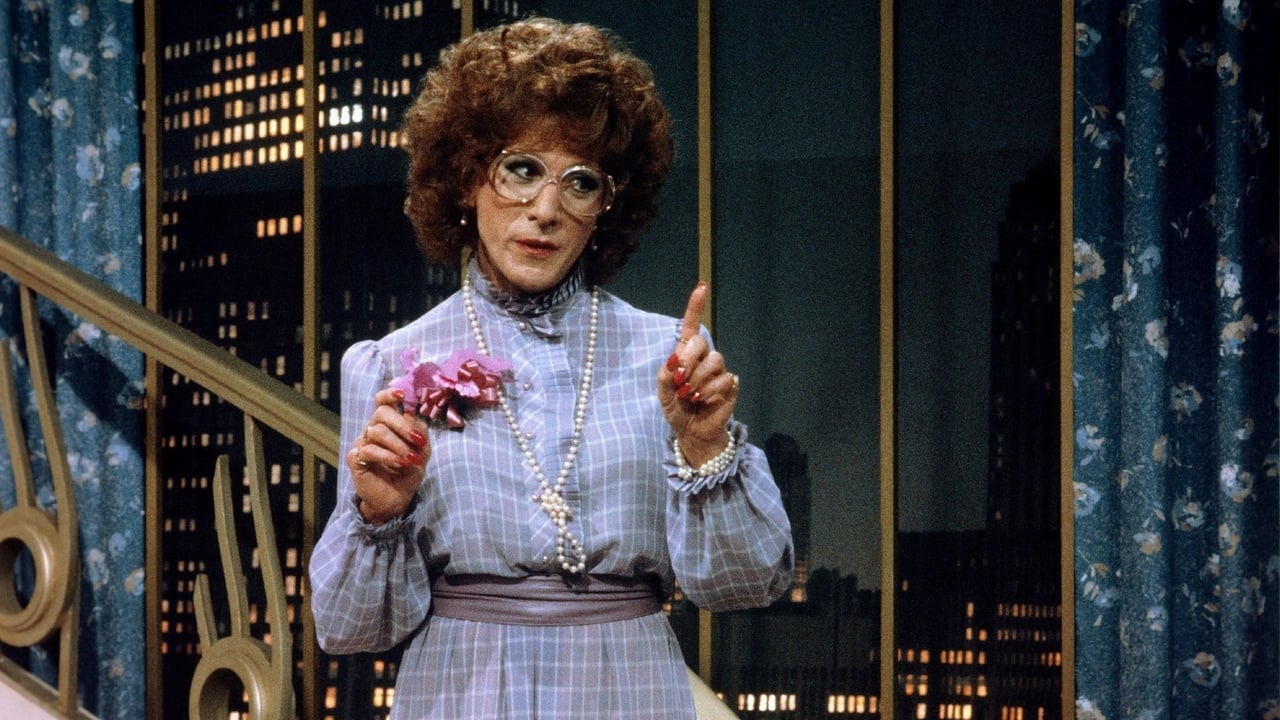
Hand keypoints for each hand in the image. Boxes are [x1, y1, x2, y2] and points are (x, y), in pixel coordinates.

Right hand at [346, 388, 429, 524]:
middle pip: (381, 413)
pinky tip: (400, 464)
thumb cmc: (409, 470)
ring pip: (377, 431)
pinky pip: (369, 450)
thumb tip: (412, 413)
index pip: (382, 401)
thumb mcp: (422, 449)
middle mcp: (372, 429)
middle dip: (403, 426)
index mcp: (387, 423)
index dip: (389, 394)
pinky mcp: (355, 459)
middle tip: (418, 441)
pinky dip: (388, 456)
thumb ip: (419, 429)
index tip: (402, 394)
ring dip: (399, 445)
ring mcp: (362, 443)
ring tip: (411, 460)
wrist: (398, 497)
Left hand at [658, 282, 740, 465]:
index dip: (696, 306)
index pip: (692, 325)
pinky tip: (702, 400)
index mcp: (686, 354)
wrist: (690, 432)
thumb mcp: (662, 392)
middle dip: (688, 359)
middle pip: (701, 341)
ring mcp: (719, 370)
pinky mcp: (730, 385)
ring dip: (697, 378)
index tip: (701, 287)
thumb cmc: (676, 408)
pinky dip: (709, 391)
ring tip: (689, 394)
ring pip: (715, 359)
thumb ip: (665, 374)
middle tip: (679, 379)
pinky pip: (724, 378)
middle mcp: (704, 358)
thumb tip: (675, 359)